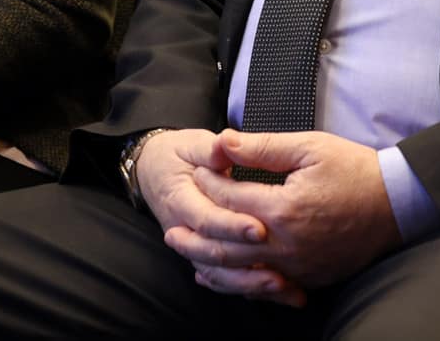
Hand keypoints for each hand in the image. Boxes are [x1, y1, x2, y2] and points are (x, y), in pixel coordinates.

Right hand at [130, 130, 277, 291]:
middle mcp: (185, 231)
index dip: (233, 226)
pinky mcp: (207, 257)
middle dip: (247, 266)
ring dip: (251, 284)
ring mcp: (195, 248)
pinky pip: (226, 280)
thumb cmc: (179, 156)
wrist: (155, 171)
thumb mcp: (191, 144)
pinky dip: (251, 289)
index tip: (261, 229)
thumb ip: (210, 149)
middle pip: (213, 256)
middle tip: (280, 272)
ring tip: (284, 287)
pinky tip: (279, 293)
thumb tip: (226, 145)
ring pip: (219, 276)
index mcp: (181, 200)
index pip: (206, 219)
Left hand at [165, 130, 403, 305]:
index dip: (208, 182)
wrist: (397, 204)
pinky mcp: (309, 277)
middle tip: (170, 228)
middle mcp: (287, 245)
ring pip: (242, 272)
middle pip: (226, 245)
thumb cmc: (354, 170)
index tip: (195, 169)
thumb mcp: (309, 147)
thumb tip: (223, 141)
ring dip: (210, 263)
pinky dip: (239, 281)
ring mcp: (298, 267)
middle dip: (196, 234)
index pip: (230, 200)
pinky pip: (266, 284)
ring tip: (186, 254)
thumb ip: (262, 147)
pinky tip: (223, 275)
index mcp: (283, 210)